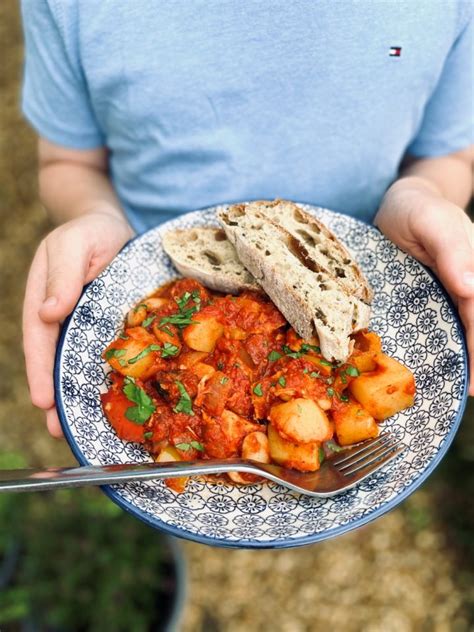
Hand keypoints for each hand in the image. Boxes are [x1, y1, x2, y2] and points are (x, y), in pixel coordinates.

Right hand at [23, 211, 133, 436]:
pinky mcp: (109, 329)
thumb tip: (48, 313)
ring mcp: (86, 327)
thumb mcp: (75, 245)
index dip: (40, 372)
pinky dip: (108, 379)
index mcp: (45, 301)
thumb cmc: (91, 232)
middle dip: (57, 398)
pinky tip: (117, 400)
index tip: (44, 401)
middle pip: (56, 363)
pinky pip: (107, 357)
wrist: (114, 228)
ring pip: (80, 366)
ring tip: (86, 430)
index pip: (39, 342)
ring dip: (81, 397)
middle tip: (60, 432)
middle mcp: (62, 320)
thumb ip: (63, 276)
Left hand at [375, 178, 473, 394]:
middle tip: (472, 391)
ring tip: (469, 388)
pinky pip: (456, 320)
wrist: (404, 204)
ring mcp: (461, 289)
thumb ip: (451, 250)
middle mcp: (471, 282)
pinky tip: (455, 364)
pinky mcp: (446, 293)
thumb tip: (471, 288)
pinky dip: (460, 341)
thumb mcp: (430, 220)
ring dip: (472, 354)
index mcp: (473, 267)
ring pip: (470, 323)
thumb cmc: (416, 210)